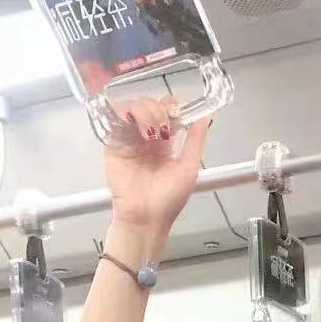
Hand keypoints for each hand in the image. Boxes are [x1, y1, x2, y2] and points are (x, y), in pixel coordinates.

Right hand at [104, 94, 211, 233]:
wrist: (145, 216)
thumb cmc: (168, 199)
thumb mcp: (189, 168)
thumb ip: (196, 141)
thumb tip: (206, 117)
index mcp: (166, 143)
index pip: (168, 112)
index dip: (172, 106)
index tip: (177, 113)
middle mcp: (147, 137)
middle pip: (151, 104)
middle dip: (159, 109)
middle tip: (163, 127)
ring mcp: (130, 138)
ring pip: (135, 106)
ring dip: (146, 111)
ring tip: (151, 131)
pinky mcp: (114, 142)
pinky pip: (117, 117)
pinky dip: (128, 115)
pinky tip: (140, 131)